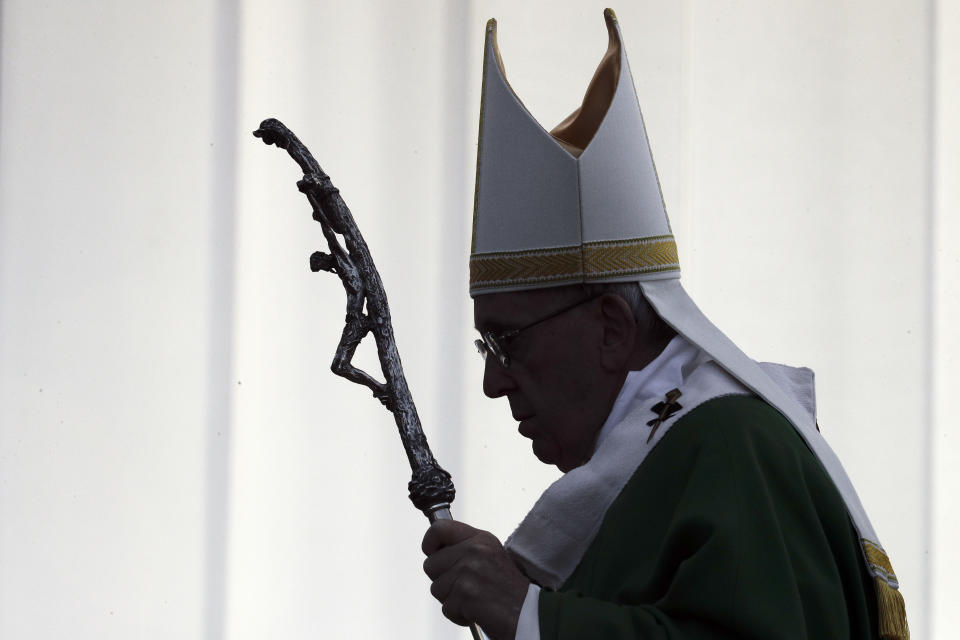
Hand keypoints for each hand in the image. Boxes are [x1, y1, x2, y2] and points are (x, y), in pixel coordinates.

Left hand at [422, 520, 529, 639]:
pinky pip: (446, 607)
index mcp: (480, 539)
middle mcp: (474, 550)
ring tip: (473, 600)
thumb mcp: (491, 556)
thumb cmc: (509, 590)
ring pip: (436, 588)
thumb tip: (434, 552)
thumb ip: (465, 549)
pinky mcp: (466, 593)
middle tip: (464, 587)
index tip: (433, 554)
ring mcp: (469, 571)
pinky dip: (458, 615)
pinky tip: (476, 611)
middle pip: (430, 564)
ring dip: (451, 600)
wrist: (529, 613)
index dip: (429, 543)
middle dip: (443, 580)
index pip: (439, 528)